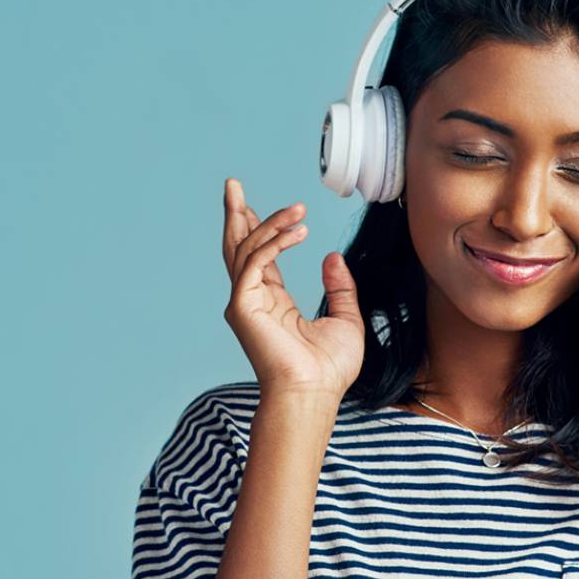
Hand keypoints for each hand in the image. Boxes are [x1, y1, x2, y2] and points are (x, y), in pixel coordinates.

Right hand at [220, 178, 364, 399]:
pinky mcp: (243, 307)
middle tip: (233, 185)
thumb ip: (339, 288)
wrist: (315, 393)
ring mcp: (245, 303)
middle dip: (235, 214)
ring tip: (297, 208)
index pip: (260, 258)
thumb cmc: (329, 369)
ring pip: (246, 249)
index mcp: (272, 303)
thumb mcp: (345, 319)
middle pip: (238, 247)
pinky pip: (255, 262)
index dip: (261, 229)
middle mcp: (253, 300)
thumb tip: (332, 257)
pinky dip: (274, 242)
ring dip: (267, 222)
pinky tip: (298, 231)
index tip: (258, 206)